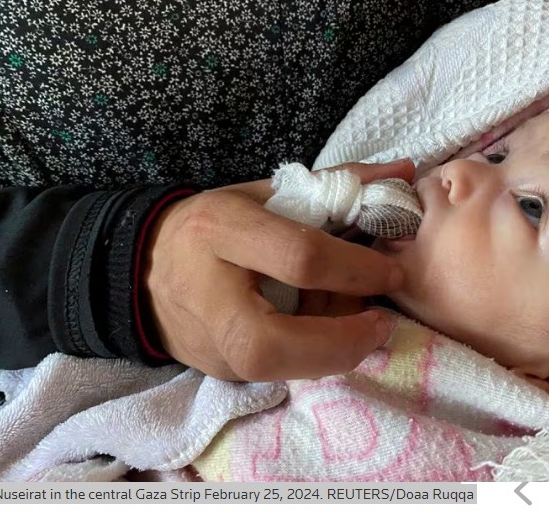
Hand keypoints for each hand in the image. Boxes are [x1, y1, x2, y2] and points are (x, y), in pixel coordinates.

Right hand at [143, 159, 414, 380]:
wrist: (145, 269)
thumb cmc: (215, 223)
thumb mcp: (266, 193)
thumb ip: (336, 185)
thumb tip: (403, 173)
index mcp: (221, 230)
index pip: (297, 258)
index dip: (355, 270)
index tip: (392, 273)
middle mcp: (207, 293)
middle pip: (270, 341)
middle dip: (339, 340)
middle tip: (380, 323)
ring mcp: (206, 341)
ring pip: (272, 368)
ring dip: (332, 355)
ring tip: (362, 328)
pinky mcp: (216, 370)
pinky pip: (274, 374)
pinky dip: (313, 359)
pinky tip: (331, 337)